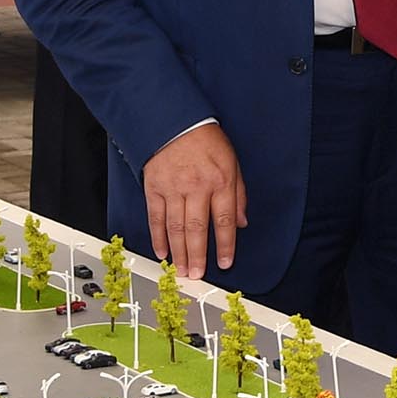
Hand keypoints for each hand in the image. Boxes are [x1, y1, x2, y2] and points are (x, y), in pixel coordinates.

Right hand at [144, 122, 246, 279]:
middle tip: (197, 275)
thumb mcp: (233, 163)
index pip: (224, 221)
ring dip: (179, 252)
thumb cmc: (207, 142)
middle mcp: (197, 187)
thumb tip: (242, 223)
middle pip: (197, 229)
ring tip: (182, 270)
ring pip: (176, 227)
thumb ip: (238, 195)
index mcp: (220, 182)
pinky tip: (163, 252)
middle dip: (198, 255)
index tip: (225, 262)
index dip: (225, 245)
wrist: (177, 122)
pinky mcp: (154, 188)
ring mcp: (173, 188)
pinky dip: (158, 237)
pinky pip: (156, 217)